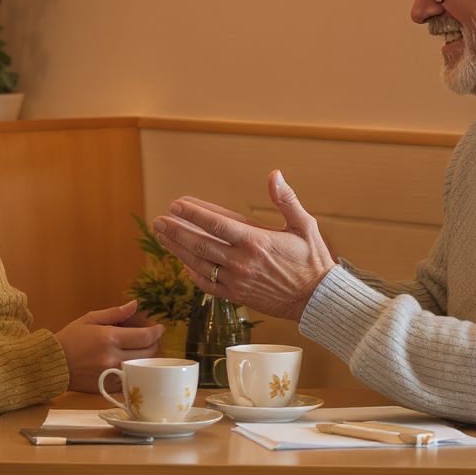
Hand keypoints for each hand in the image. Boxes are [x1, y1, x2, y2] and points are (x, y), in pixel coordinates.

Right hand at [56, 300, 163, 391]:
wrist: (53, 364)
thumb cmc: (70, 339)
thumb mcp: (90, 319)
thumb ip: (115, 313)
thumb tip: (135, 304)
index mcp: (109, 337)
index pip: (145, 337)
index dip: (156, 332)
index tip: (159, 328)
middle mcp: (113, 357)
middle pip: (148, 353)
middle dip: (153, 344)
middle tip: (150, 339)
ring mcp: (112, 374)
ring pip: (142, 367)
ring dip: (146, 359)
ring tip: (142, 351)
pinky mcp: (109, 387)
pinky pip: (131, 380)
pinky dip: (135, 372)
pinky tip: (131, 365)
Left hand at [152, 170, 334, 320]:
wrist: (317, 299)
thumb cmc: (313, 260)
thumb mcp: (305, 225)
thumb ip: (286, 200)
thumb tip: (274, 174)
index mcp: (257, 241)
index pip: (217, 224)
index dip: (194, 213)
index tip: (176, 204)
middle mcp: (242, 262)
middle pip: (200, 244)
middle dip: (176, 231)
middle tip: (158, 220)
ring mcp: (237, 281)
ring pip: (199, 264)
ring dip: (177, 250)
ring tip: (162, 237)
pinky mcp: (237, 296)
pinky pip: (208, 284)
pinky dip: (192, 273)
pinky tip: (182, 264)